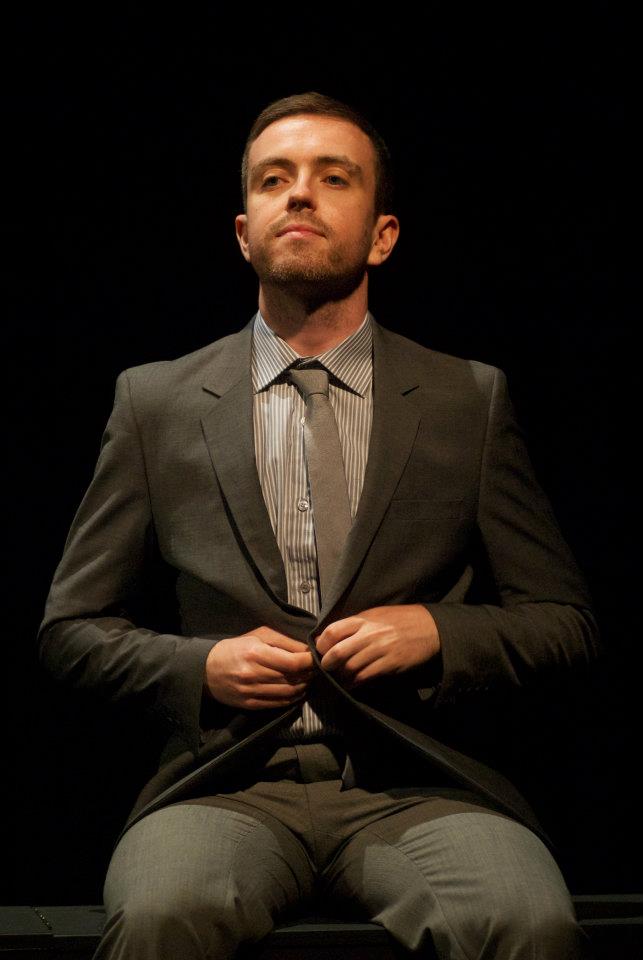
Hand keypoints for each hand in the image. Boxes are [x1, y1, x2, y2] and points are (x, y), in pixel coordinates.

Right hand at [204, 627, 313, 708]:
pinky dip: (292, 698)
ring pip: (288, 693)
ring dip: (303, 686)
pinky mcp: (249, 704)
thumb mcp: (258, 635)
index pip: (293, 662)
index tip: (316, 657)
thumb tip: (308, 648)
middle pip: (292, 678)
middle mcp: (253, 674)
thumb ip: (284, 640)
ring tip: (307, 679)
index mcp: (256, 653)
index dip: (309, 661)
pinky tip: (297, 691)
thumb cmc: (234, 648)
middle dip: (308, 673)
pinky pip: (278, 704)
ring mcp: (251, 692)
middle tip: (315, 668)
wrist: (205, 670)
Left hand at [315, 604, 439, 688]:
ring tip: (336, 679)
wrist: (430, 628)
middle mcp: (369, 634)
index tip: (320, 651)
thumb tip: (330, 636)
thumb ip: (355, 625)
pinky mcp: (389, 664)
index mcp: (363, 619)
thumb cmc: (400, 620)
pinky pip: (365, 676)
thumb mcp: (376, 615)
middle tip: (324, 669)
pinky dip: (354, 683)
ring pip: (349, 668)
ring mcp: (380, 650)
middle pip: (337, 653)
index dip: (321, 644)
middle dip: (326, 665)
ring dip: (339, 677)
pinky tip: (351, 684)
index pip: (332, 631)